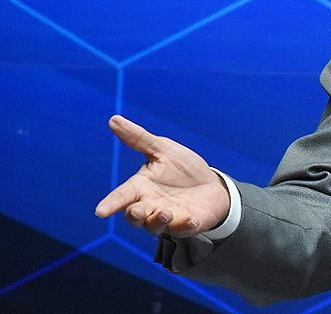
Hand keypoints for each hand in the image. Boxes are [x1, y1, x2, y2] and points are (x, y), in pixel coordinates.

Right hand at [95, 115, 230, 236]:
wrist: (212, 185)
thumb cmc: (183, 168)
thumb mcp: (163, 149)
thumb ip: (139, 139)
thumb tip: (113, 119)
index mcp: (141, 187)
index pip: (121, 196)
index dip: (110, 203)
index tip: (100, 211)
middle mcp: (150, 206)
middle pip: (134, 217)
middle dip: (134, 215)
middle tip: (137, 210)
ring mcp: (167, 218)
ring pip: (153, 227)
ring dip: (158, 221)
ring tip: (167, 212)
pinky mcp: (186, 225)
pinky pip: (182, 229)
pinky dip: (184, 225)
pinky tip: (191, 218)